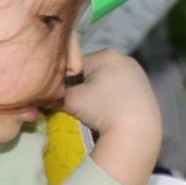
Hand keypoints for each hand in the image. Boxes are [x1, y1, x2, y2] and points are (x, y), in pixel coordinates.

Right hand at [62, 51, 162, 184]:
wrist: (136, 130)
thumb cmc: (102, 109)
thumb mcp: (70, 100)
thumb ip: (54, 94)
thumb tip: (41, 95)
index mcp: (106, 54)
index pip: (74, 65)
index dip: (64, 82)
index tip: (62, 97)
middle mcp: (124, 58)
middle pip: (90, 72)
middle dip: (81, 87)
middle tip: (78, 105)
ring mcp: (136, 72)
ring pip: (104, 81)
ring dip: (95, 93)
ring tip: (93, 110)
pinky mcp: (144, 87)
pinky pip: (118, 89)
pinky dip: (110, 98)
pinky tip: (108, 111)